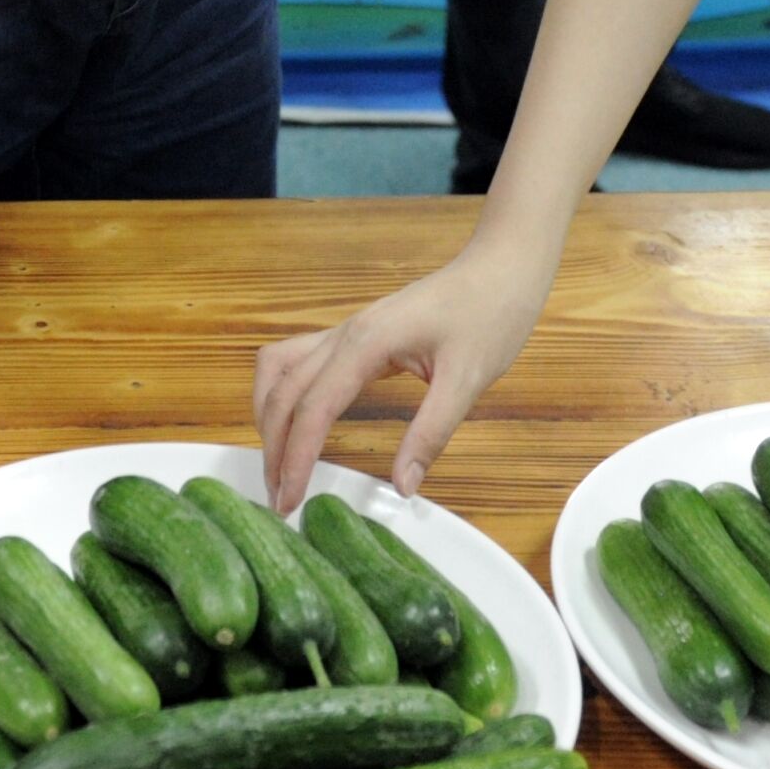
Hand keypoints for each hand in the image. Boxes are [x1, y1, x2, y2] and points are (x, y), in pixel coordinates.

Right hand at [253, 232, 554, 509]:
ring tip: (278, 461)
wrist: (500, 268)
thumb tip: (402, 487)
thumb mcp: (468, 381)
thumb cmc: (489, 317)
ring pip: (279, 369)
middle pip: (283, 390)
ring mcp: (346, 330)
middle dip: (273, 445)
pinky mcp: (355, 334)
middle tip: (278, 497)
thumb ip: (431, 433)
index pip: (314, 407)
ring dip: (269, 414)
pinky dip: (284, 394)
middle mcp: (345, 334)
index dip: (296, 457)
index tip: (288, 500)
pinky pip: (297, 361)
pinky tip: (297, 421)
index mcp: (366, 343)